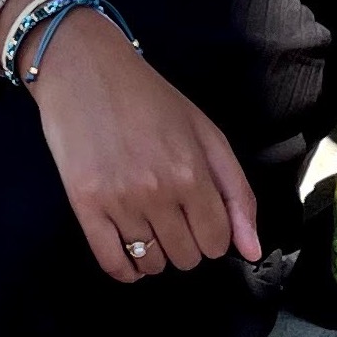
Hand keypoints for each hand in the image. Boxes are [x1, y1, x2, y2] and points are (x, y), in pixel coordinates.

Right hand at [26, 6, 261, 281]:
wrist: (84, 68)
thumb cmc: (149, 97)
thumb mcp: (204, 132)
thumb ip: (236, 191)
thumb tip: (252, 251)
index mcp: (192, 171)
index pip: (217, 242)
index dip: (213, 233)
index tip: (199, 214)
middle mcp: (157, 190)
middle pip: (186, 258)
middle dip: (185, 241)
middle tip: (171, 211)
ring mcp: (118, 200)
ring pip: (151, 264)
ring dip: (155, 253)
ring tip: (147, 222)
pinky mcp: (84, 204)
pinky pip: (111, 264)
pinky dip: (125, 268)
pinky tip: (127, 248)